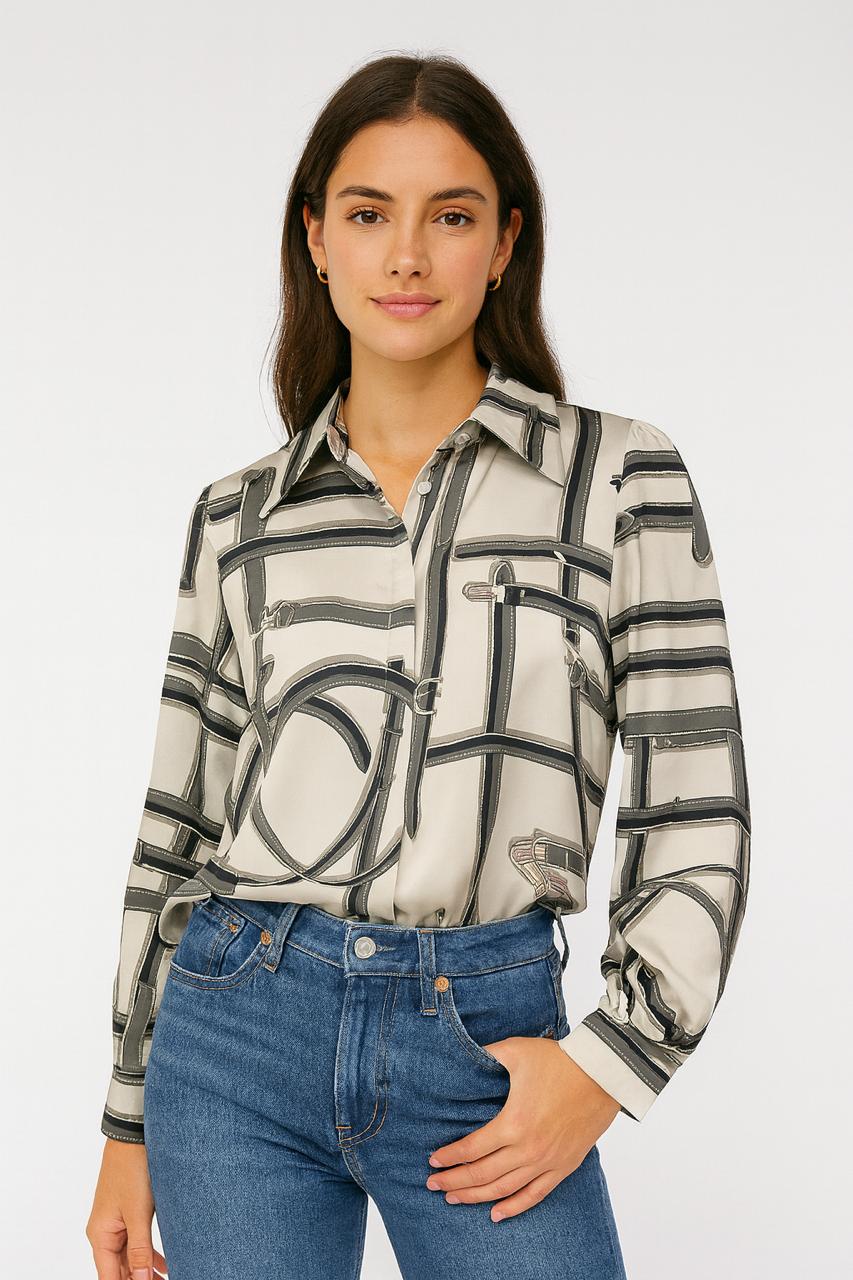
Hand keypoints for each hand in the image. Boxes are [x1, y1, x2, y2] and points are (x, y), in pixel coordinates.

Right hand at [86, 1138, 168, 1277]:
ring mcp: (116, 1222)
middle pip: (118, 1270)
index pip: (109, 1277)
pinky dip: (148, 1255)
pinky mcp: (128, 1212)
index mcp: (100, 1235)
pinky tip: (164, 1265)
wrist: (133, 1136)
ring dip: (144, 1271)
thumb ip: (139, 1251)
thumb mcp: (137, 1214)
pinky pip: (136, 1242)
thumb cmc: (131, 1169)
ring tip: (165, 1279)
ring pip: (129, 1257)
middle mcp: (104, 1232)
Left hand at [425, 1034, 620, 1222]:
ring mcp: (547, 1162)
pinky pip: (535, 1196)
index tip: (433, 1161)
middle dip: (454, 1181)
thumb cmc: (559, 1060)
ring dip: (476, 1197)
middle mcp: (528, 1149)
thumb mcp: (516, 1051)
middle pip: (482, 1175)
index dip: (449, 1157)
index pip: (472, 1149)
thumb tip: (462, 1051)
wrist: (602, 1074)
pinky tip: (496, 1214)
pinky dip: (514, 1207)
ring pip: (504, 1190)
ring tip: (454, 1198)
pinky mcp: (564, 1167)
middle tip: (433, 1185)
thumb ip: (486, 1054)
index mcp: (514, 1123)